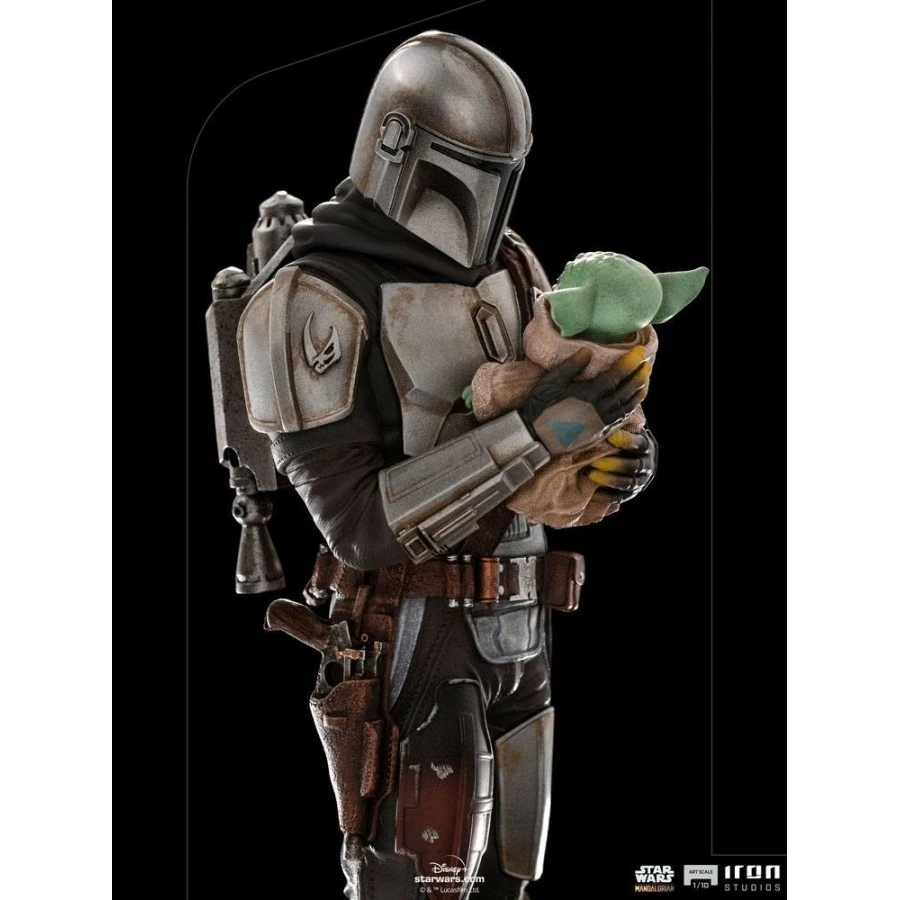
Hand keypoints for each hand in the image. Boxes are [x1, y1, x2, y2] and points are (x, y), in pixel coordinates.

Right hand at [518, 346, 651, 451]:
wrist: (536, 438)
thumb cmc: (540, 408)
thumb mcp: (550, 382)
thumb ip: (570, 366)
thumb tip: (588, 352)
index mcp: (589, 395)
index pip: (616, 375)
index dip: (630, 362)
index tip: (640, 351)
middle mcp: (600, 409)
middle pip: (627, 390)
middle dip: (639, 375)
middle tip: (646, 363)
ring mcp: (601, 422)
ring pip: (627, 405)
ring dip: (638, 391)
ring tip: (645, 379)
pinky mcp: (600, 432)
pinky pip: (621, 418)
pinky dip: (630, 406)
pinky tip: (633, 400)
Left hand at [586, 428, 657, 503]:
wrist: (617, 454)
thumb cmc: (612, 436)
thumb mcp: (619, 428)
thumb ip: (614, 423)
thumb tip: (602, 408)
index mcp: (646, 445)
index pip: (640, 444)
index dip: (626, 441)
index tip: (609, 436)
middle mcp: (647, 464)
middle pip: (635, 465)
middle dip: (615, 464)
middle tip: (594, 460)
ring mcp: (640, 481)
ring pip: (628, 483)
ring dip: (609, 479)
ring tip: (590, 474)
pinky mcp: (630, 494)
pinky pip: (619, 497)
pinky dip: (606, 495)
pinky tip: (591, 491)